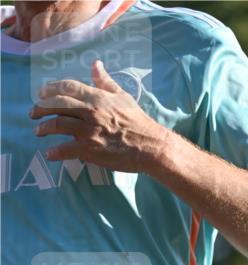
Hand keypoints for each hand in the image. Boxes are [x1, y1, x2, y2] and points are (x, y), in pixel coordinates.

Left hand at [30, 60, 164, 171]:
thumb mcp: (122, 96)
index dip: (50, 89)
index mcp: (97, 97)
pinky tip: (50, 154)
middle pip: (56, 105)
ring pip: (57, 125)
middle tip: (34, 113)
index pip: (66, 87)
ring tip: (38, 131)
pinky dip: (55, 152)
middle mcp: (90, 112)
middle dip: (41, 108)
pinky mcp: (90, 150)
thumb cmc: (139, 122)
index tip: (42, 93)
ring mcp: (89, 131)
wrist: (150, 147)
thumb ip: (105, 81)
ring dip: (44, 128)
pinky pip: (66, 149)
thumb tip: (96, 64)